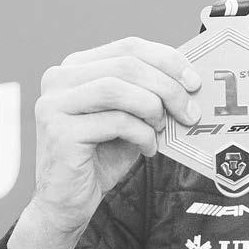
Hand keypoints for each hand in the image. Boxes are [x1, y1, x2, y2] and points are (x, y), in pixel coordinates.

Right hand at [9, 37, 200, 248]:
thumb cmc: (102, 157)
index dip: (167, 60)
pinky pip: (115, 121)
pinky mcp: (58, 131)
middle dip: (167, 87)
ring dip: (153, 108)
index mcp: (77, 67)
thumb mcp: (131, 118)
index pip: (129, 46)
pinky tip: (147, 149)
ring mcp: (54, 103)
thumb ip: (149, 94)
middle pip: (127, 65)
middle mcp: (59, 78)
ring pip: (118, 88)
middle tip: (191, 111)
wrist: (68, 202)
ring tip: (162, 129)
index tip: (194, 81)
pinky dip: (141, 135)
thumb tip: (190, 80)